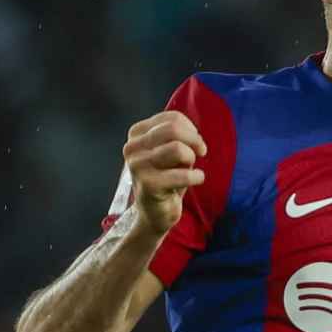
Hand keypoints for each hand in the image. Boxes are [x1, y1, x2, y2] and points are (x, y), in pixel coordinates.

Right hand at [121, 111, 207, 236]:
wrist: (155, 212)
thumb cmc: (167, 177)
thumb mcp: (171, 149)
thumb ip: (179, 135)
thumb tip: (195, 136)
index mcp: (137, 133)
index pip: (173, 118)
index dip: (191, 130)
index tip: (195, 144)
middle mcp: (132, 147)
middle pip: (173, 129)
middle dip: (194, 141)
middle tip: (199, 154)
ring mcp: (137, 165)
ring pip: (178, 148)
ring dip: (191, 159)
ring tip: (189, 170)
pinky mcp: (147, 184)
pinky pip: (183, 174)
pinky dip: (196, 177)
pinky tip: (196, 180)